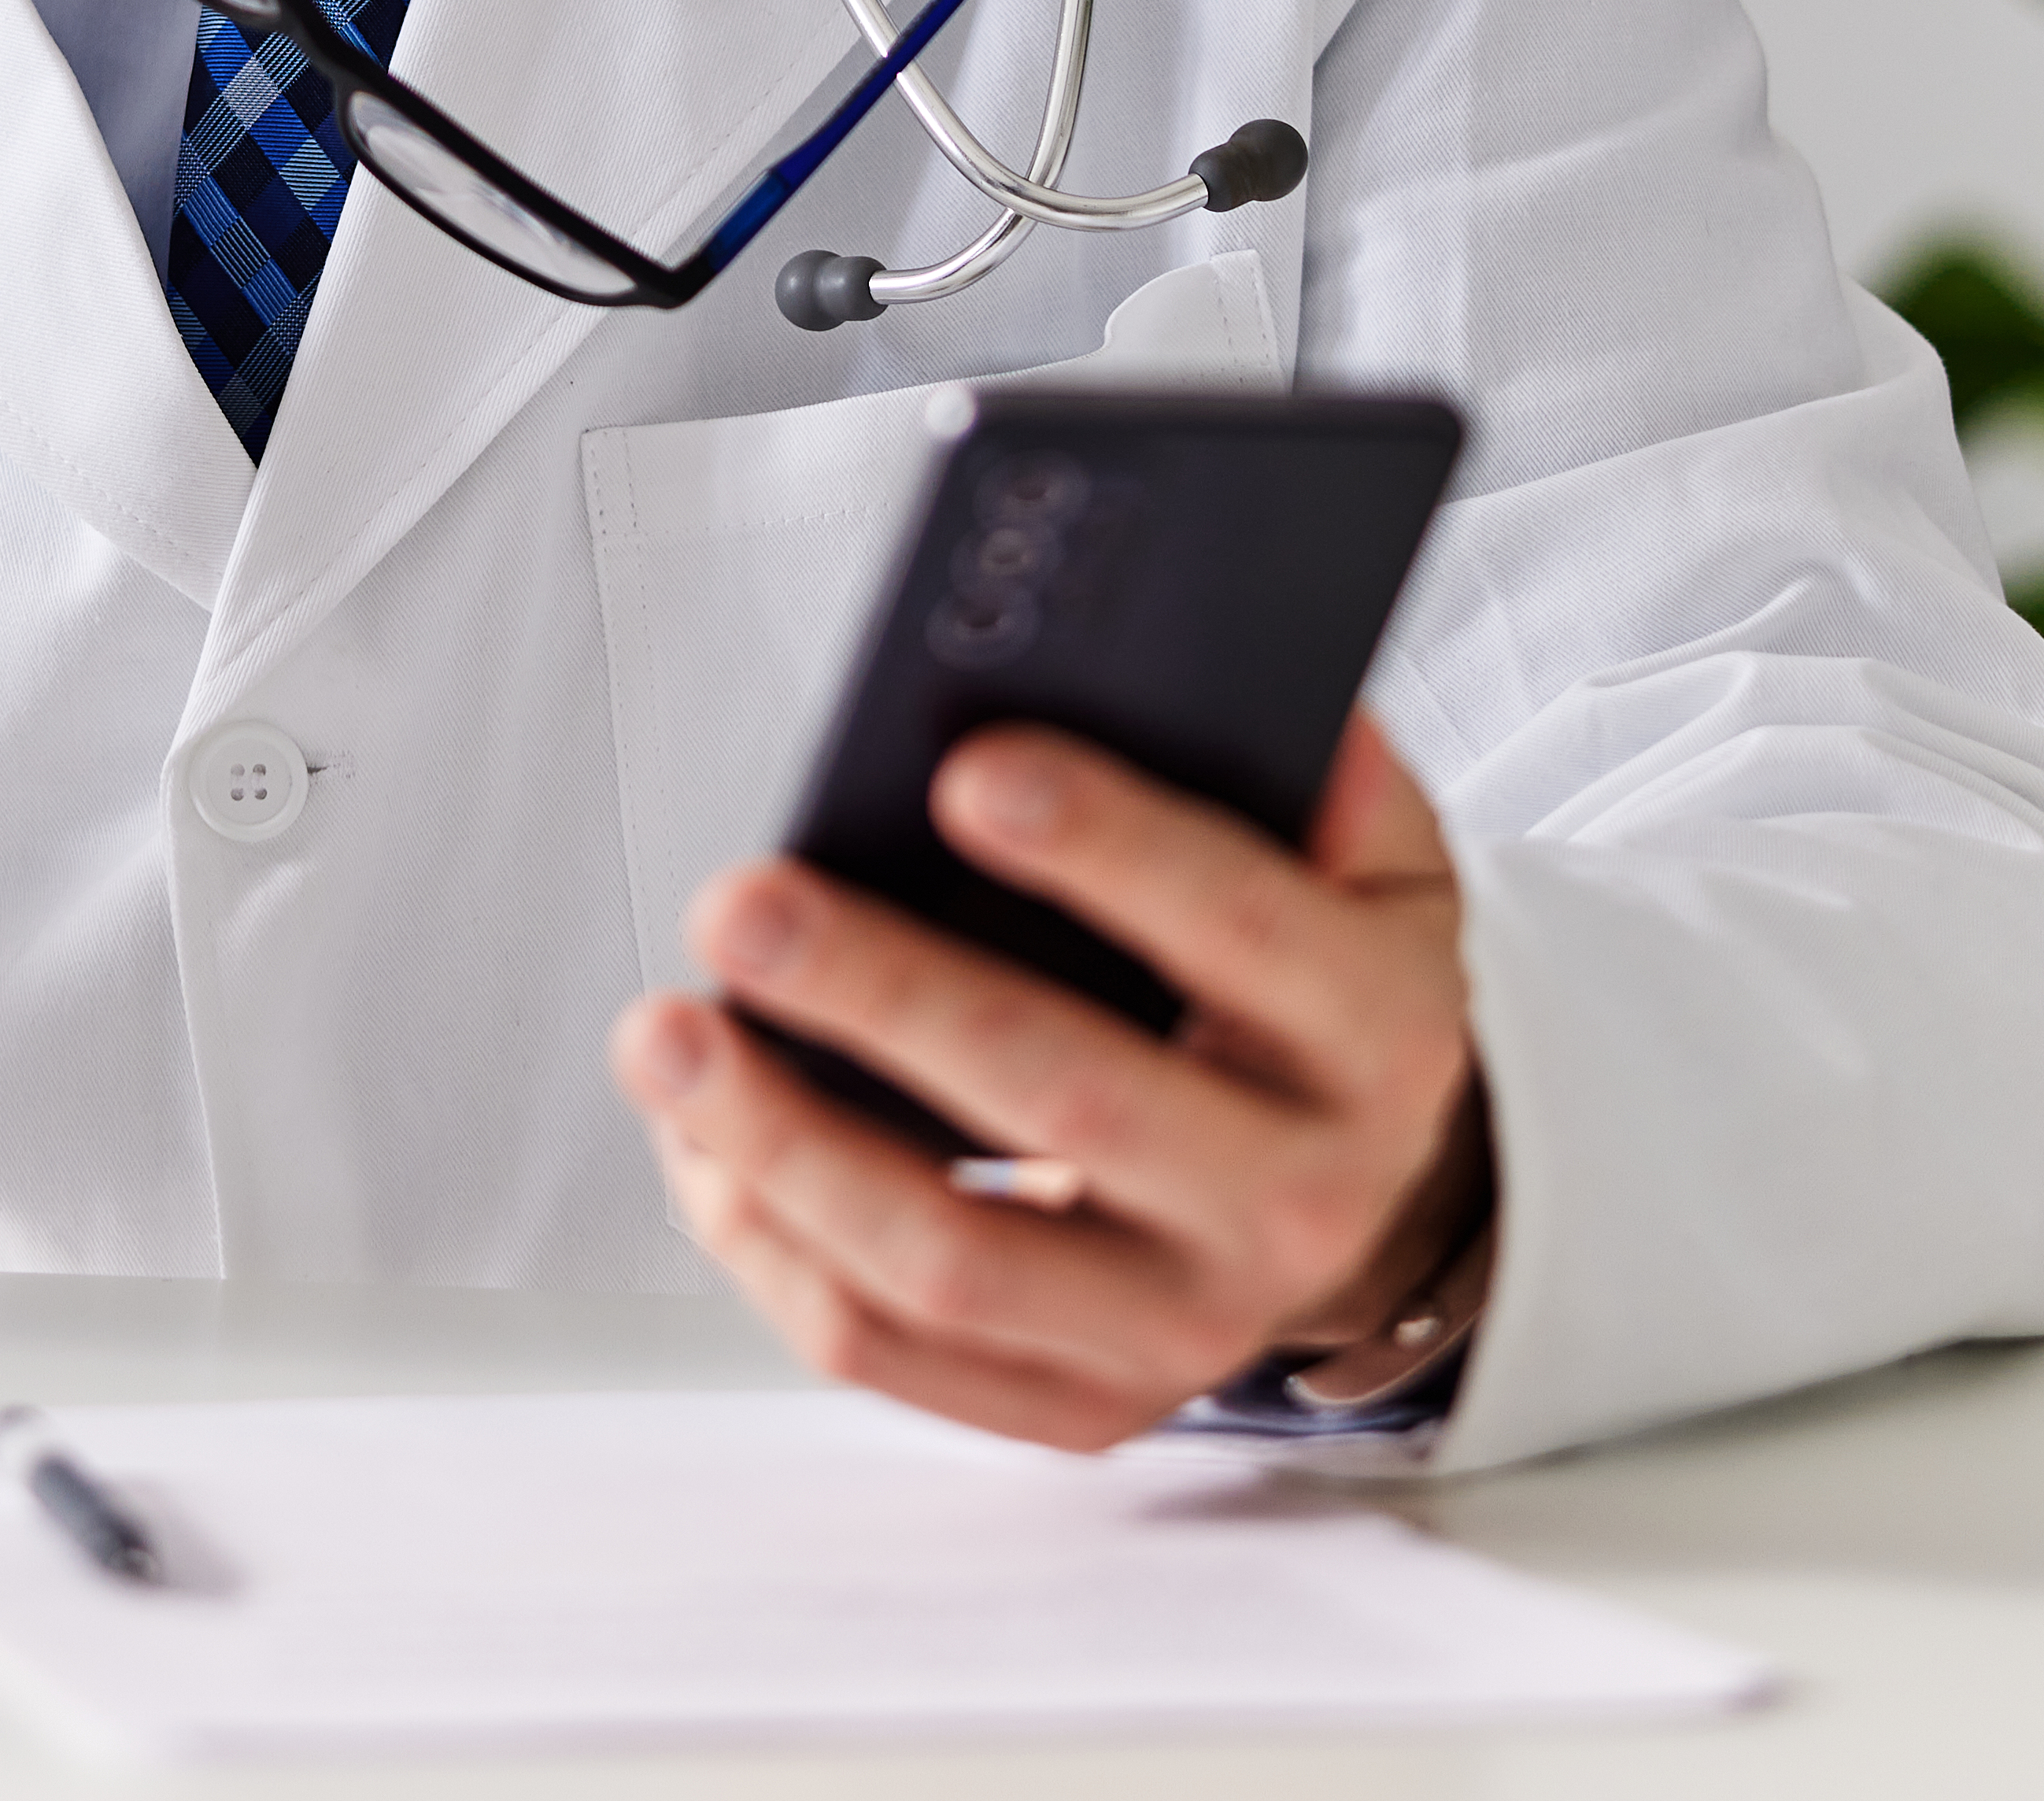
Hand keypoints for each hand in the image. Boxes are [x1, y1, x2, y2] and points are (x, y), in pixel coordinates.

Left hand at [608, 712, 1481, 1451]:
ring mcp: (1190, 1323)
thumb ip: (1297, 758)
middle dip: (887, 994)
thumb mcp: (1362, 855)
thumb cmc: (1316, 974)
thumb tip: (1180, 643)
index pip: (1248, 933)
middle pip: (1074, 1101)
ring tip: (663, 1033)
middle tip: (741, 900)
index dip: (1113, 850)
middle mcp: (1303, 1202)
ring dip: (787, 1144)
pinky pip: (898, 1353)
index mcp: (1380, 1035)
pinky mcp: (1085, 1400)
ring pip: (957, 1258)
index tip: (967, 771)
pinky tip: (700, 1146)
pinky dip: (774, 1253)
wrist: (1369, 1187)